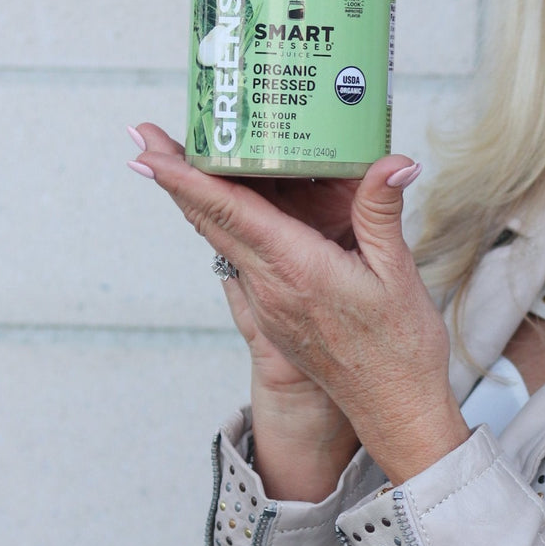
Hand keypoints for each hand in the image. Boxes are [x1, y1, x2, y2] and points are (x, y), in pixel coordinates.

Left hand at [129, 124, 469, 490]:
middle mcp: (271, 287)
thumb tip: (393, 161)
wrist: (393, 409)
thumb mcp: (399, 274)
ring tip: (179, 158)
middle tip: (144, 136)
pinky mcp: (276, 313)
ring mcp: (268, 303)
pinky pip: (241, 257)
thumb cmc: (399, 347)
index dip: (185, 177)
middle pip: (210, 221)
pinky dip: (226, 222)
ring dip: (196, 197)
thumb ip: (383, 213)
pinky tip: (233, 206)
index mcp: (297, 270)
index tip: (146, 150)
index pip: (230, 212)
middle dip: (173, 176)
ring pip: (221, 239)